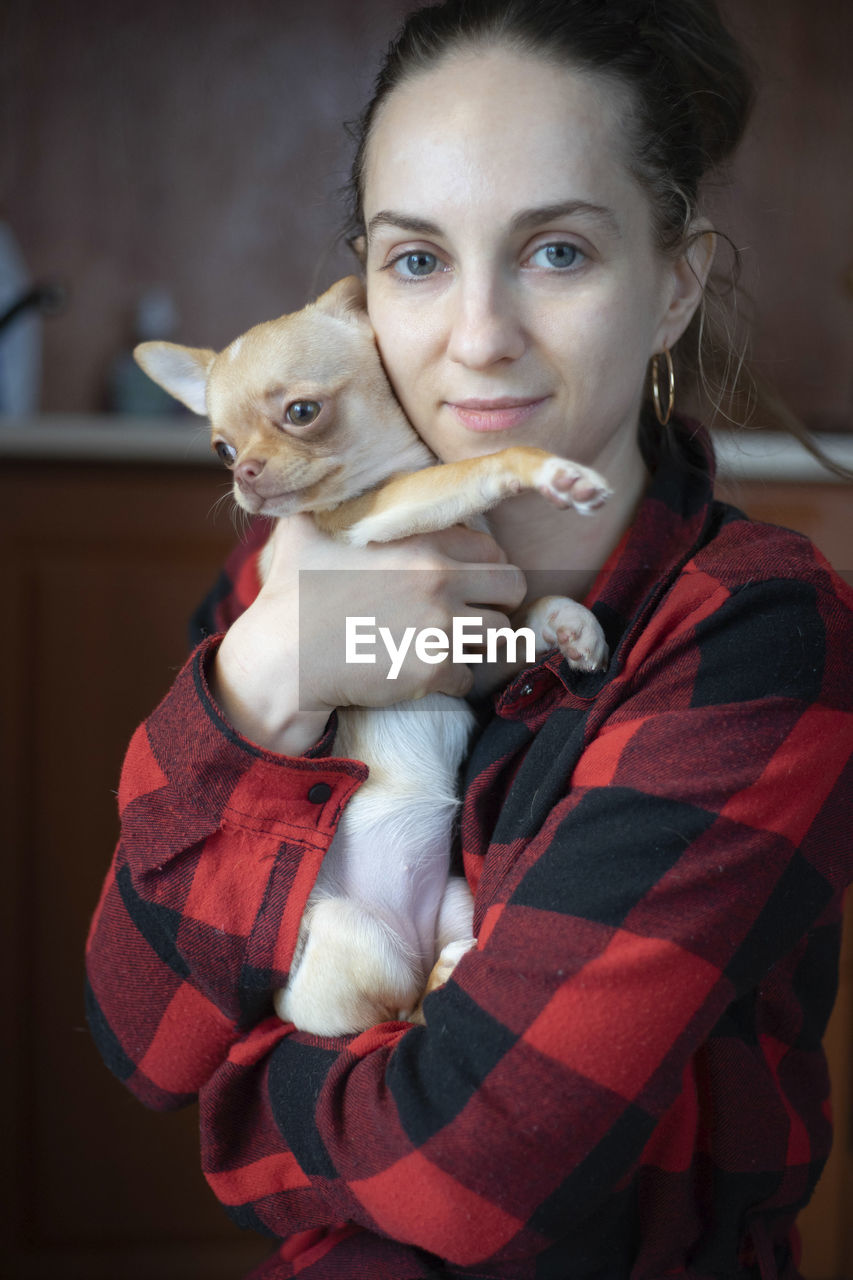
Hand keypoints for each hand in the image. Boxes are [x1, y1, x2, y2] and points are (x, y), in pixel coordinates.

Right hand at [212, 515, 525, 753]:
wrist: (282, 658)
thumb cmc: (292, 593)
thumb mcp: (308, 528)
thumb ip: (331, 498)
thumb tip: (326, 468)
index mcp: (422, 542)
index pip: (492, 549)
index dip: (483, 565)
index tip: (466, 580)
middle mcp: (440, 580)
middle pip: (513, 588)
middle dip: (497, 601)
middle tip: (472, 613)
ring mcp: (440, 626)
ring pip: (498, 634)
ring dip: (478, 641)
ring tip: (448, 642)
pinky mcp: (433, 670)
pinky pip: (469, 677)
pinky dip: (451, 679)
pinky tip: (423, 671)